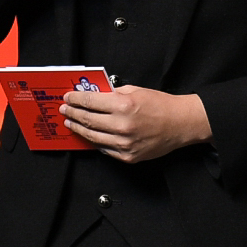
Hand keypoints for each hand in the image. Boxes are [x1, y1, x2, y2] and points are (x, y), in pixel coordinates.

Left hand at [58, 83, 212, 163]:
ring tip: (72, 124)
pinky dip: (95, 141)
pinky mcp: (128, 156)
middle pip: (88, 120)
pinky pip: (105, 149)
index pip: (90, 102)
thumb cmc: (161, 106)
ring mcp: (124, 143)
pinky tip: (89, 135)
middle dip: (73, 114)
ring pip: (93, 137)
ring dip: (79, 129)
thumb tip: (95, 96)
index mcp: (124, 105)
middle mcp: (122, 125)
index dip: (76, 100)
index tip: (68, 98)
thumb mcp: (136, 90)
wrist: (181, 124)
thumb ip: (114, 93)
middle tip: (65, 111)